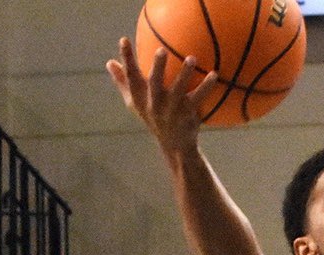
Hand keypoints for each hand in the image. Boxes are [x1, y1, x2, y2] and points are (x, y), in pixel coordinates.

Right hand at [106, 38, 218, 155]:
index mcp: (141, 99)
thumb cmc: (153, 118)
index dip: (126, 59)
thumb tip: (109, 62)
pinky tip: (214, 74)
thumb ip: (123, 83)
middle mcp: (155, 105)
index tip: (124, 39)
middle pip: (154, 84)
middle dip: (157, 67)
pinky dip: (206, 86)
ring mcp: (173, 111)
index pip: (130, 77)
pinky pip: (199, 98)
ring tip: (192, 58)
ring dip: (185, 74)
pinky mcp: (188, 115)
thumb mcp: (135, 104)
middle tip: (161, 50)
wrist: (174, 145)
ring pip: (178, 90)